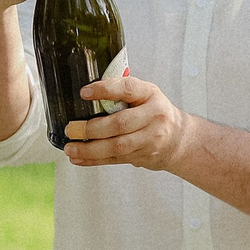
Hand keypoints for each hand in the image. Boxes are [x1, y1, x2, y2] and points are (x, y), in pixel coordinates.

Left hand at [63, 73, 188, 169]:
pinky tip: (78, 158)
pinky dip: (93, 160)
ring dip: (90, 148)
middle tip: (71, 128)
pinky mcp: (142, 156)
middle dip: (91, 128)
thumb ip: (122, 91)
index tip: (84, 92)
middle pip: (120, 124)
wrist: (179, 139)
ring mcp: (149, 139)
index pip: (128, 89)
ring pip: (117, 146)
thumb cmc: (155, 112)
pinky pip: (115, 159)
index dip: (106, 90)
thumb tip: (87, 91)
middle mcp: (153, 116)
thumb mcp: (145, 94)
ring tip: (70, 147)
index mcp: (150, 94)